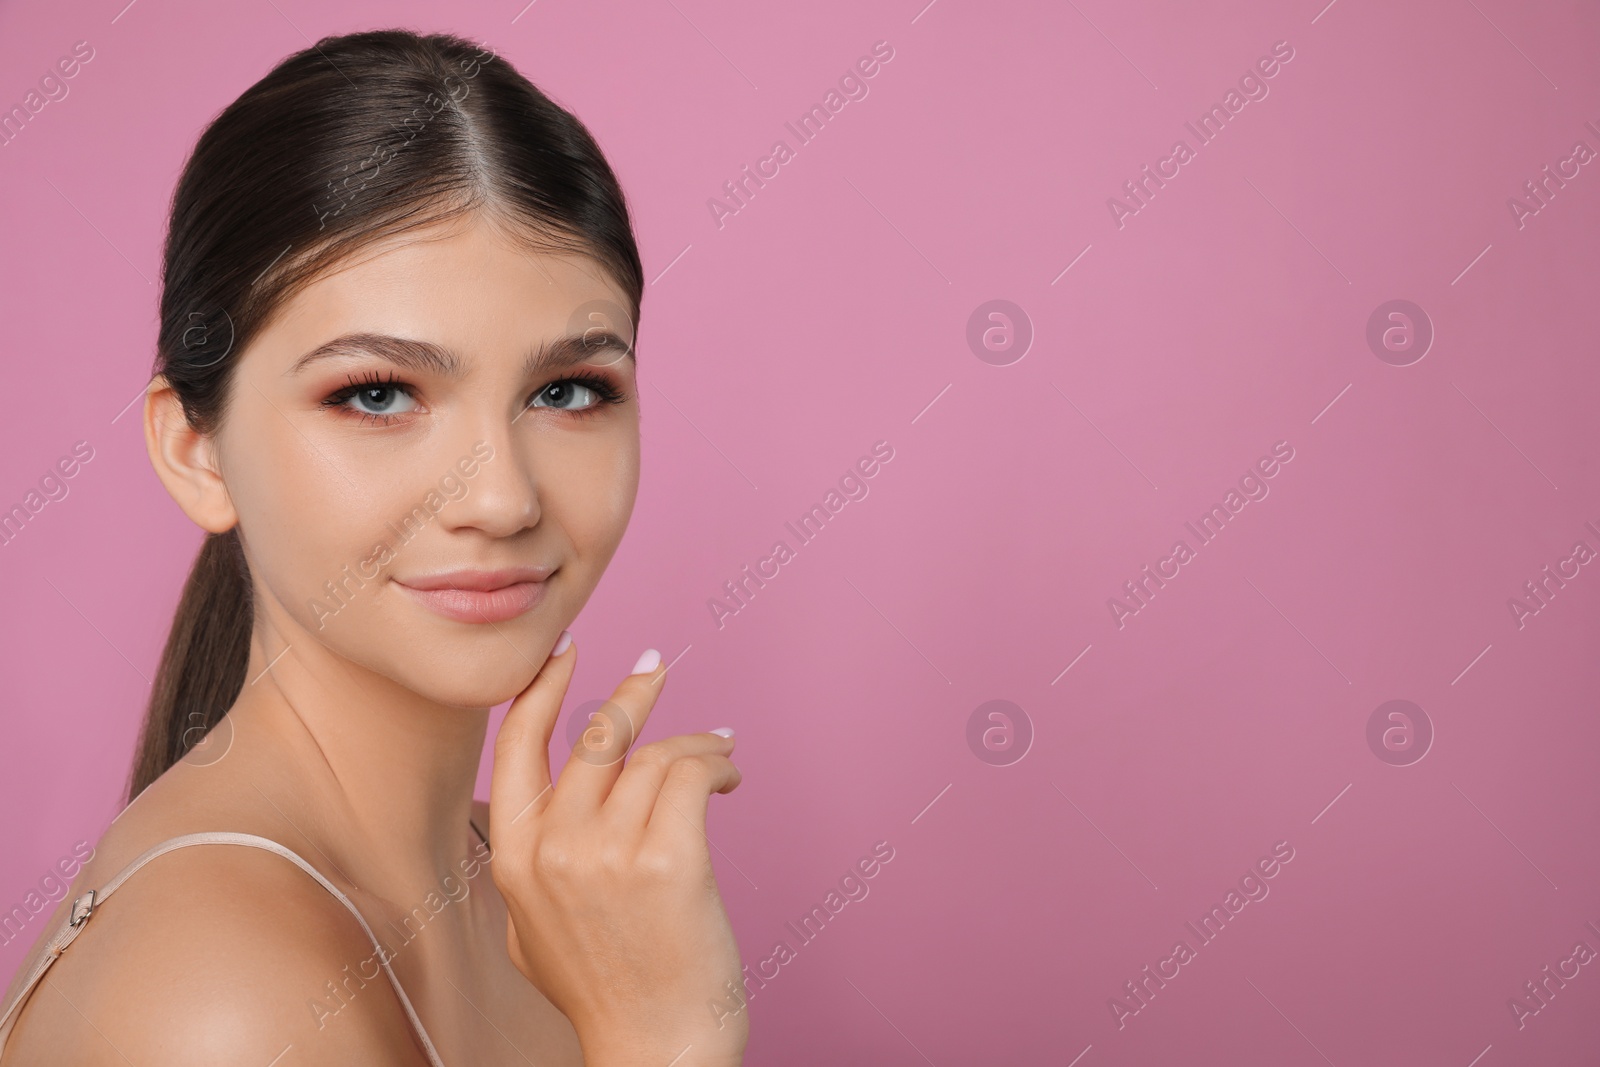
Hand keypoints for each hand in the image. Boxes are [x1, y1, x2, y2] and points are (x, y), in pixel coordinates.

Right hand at [489, 634, 746, 1066]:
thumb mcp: (531, 928)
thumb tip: (540, 815)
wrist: (653, 1048)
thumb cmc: (604, 991)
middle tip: (655, 666)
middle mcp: (554, 848)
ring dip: (694, 744)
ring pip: (655, 754)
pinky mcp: (668, 860)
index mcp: (515, 856)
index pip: (516, 744)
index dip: (540, 688)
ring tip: (718, 752)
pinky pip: (691, 774)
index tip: (566, 651)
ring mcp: (608, 853)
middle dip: (633, 692)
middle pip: (596, 735)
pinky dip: (716, 764)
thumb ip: (532, 866)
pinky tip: (728, 776)